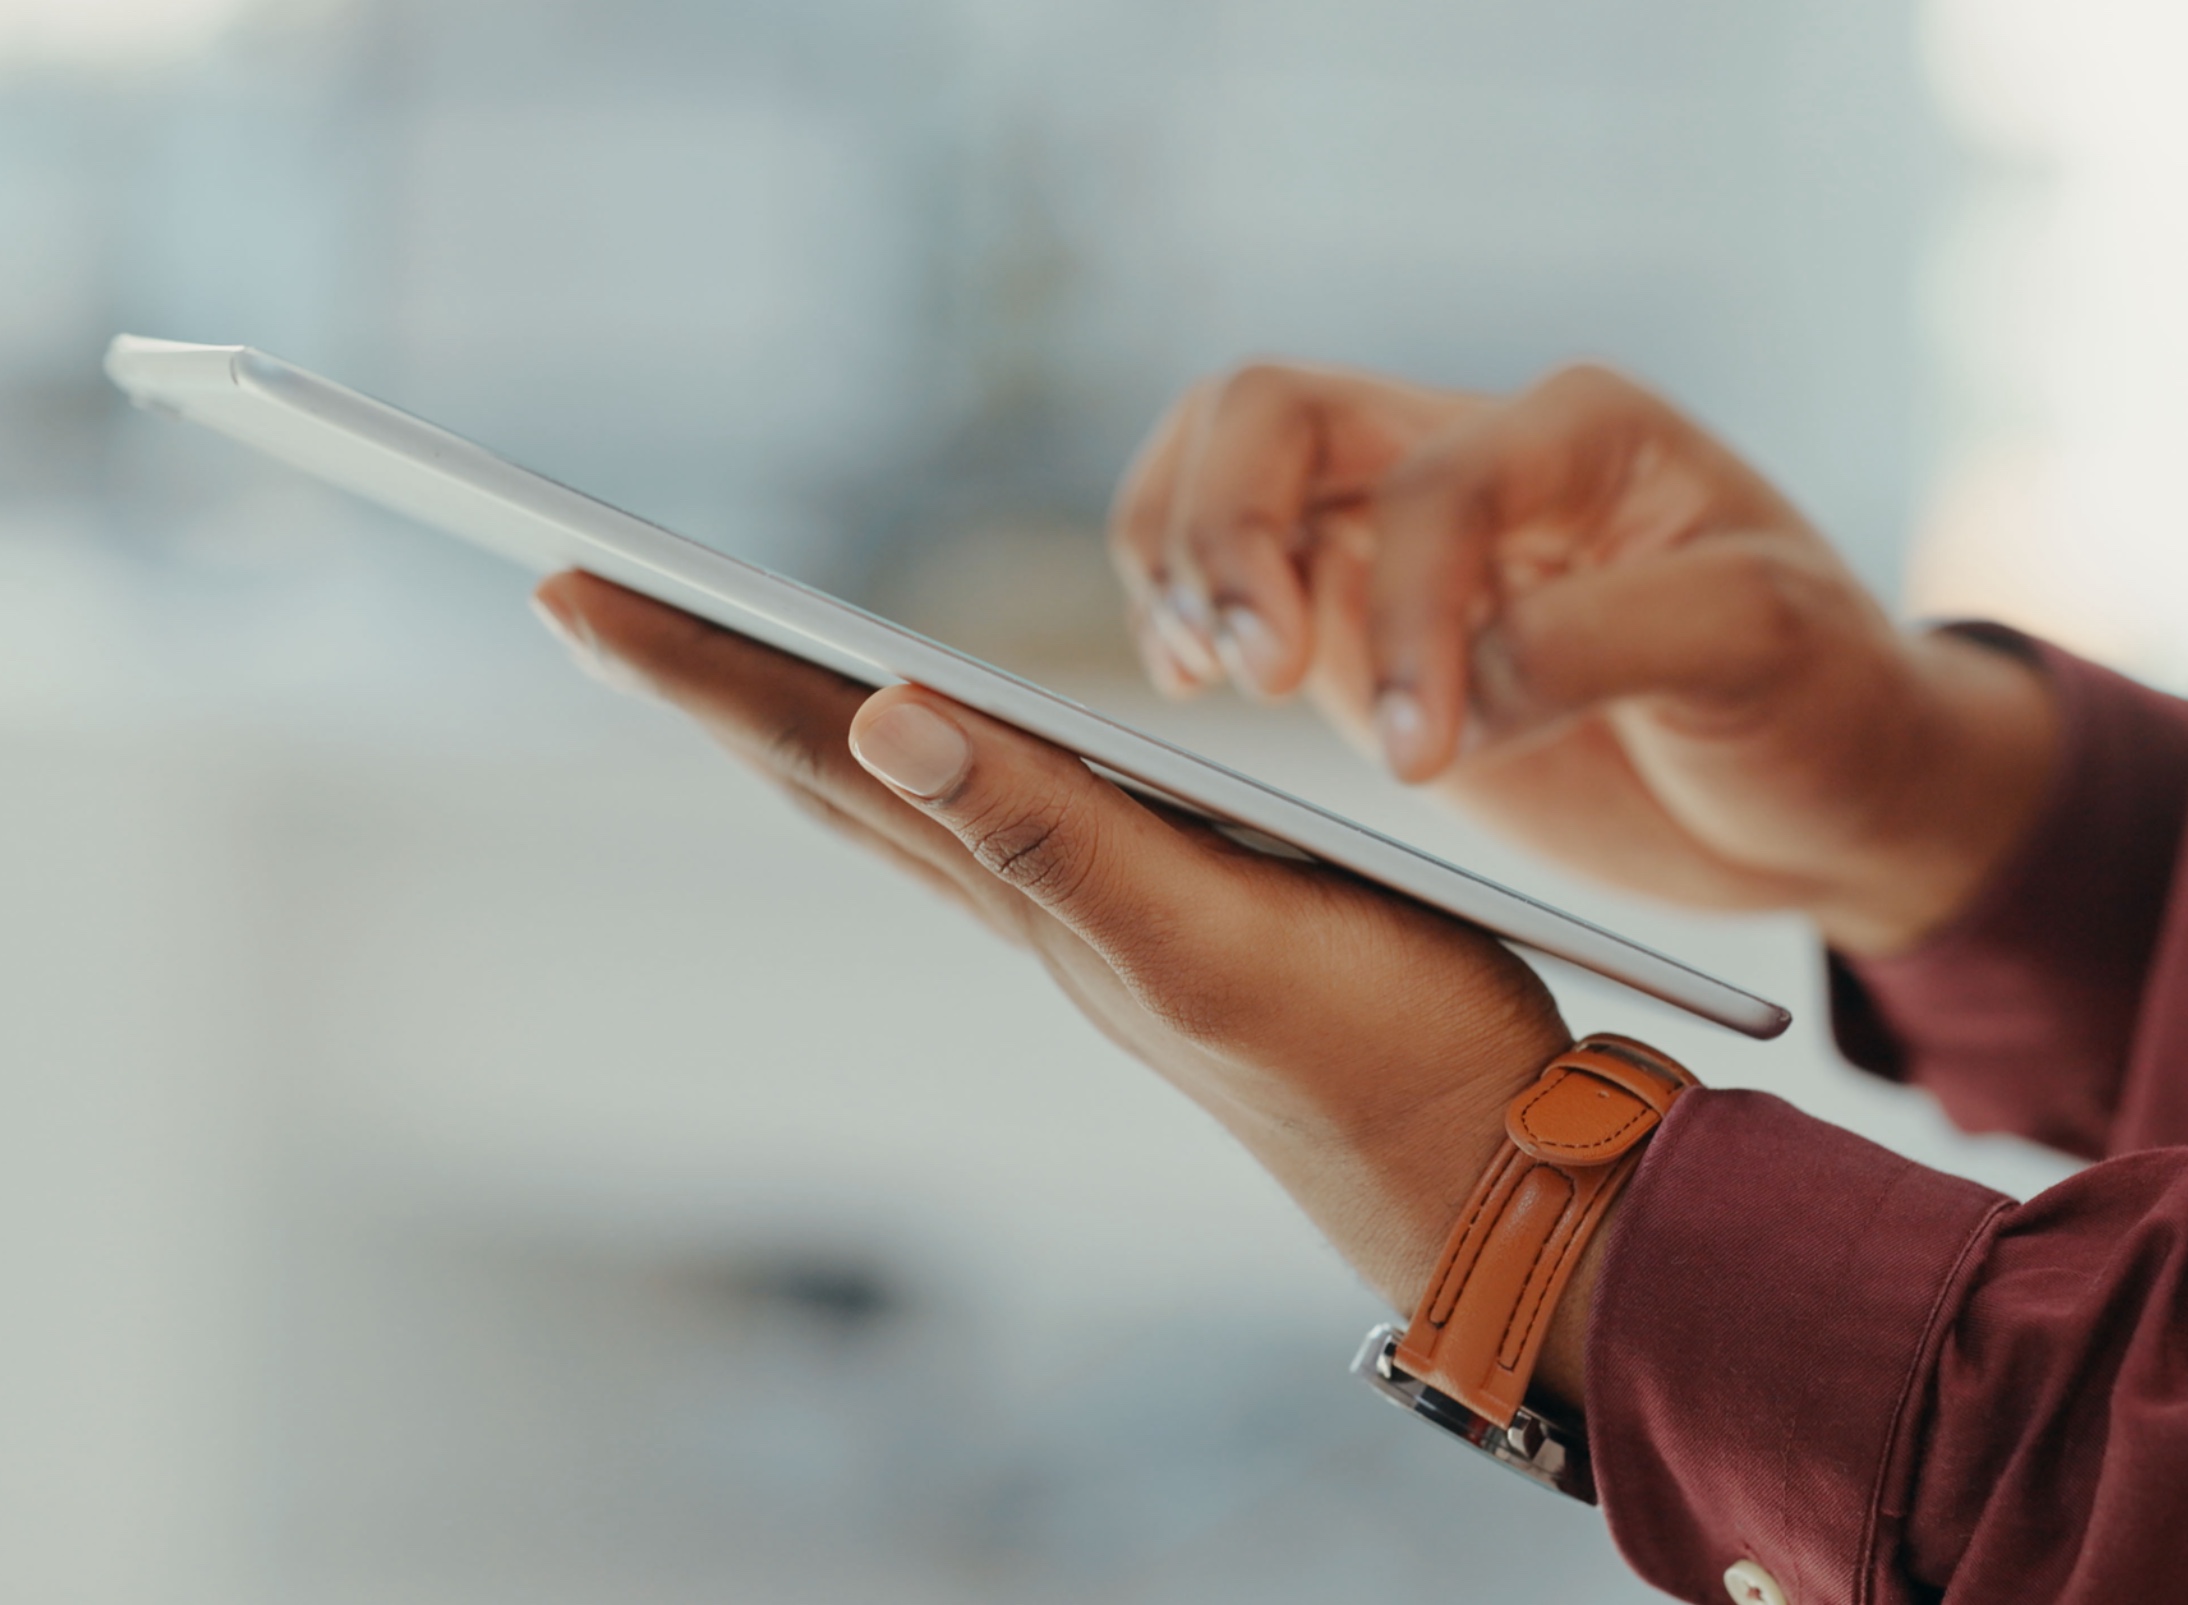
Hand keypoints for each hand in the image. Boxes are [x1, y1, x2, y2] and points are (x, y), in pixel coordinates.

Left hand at [532, 573, 1606, 1402]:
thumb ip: (1056, 835)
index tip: (569, 592)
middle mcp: (1036, 903)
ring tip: (720, 662)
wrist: (1487, 1176)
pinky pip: (1001, 824)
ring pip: (906, 802)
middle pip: (833, 774)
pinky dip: (932, 764)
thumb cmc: (1378, 1055)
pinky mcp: (1171, 920)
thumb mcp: (1209, 936)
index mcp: (1029, 888)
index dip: (697, 673)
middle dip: (707, 681)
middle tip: (585, 603)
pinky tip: (939, 753)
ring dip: (799, 722)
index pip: (825, 757)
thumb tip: (880, 719)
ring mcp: (1094, 919)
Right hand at [1112, 363, 2056, 954]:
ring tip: (1196, 672)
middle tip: (1250, 672)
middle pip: (1272, 410)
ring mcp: (1400, 534)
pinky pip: (1226, 569)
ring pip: (1222, 463)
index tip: (1427, 753)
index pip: (1434, 481)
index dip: (1411, 609)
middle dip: (1227, 533)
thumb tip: (1460, 685)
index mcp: (1580, 432)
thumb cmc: (1818, 699)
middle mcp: (1473, 452)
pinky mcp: (1361, 621)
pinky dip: (1177, 605)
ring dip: (1177, 555)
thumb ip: (1607, 641)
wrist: (1824, 785)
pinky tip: (1190, 680)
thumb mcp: (1761, 648)